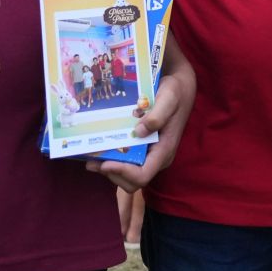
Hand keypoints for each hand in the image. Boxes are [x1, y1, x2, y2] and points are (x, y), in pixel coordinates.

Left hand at [91, 60, 195, 190]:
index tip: (106, 164)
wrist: (180, 89)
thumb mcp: (169, 98)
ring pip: (127, 175)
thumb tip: (139, 132)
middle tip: (93, 162)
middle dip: (112, 174)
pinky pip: (127, 162)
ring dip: (109, 170)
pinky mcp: (143, 149)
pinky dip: (111, 160)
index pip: (143, 175)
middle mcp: (157, 158)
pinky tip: (98, 151)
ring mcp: (150, 155)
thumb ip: (158, 115)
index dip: (123, 173)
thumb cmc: (175, 93)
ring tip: (91, 159)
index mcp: (164, 150)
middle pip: (132, 181)